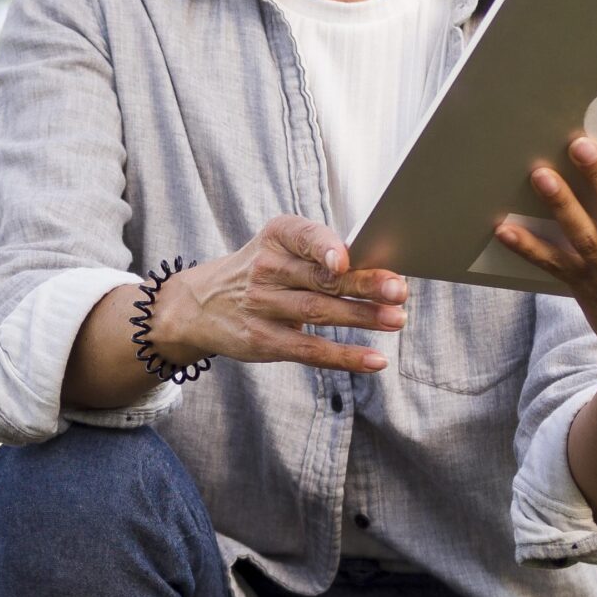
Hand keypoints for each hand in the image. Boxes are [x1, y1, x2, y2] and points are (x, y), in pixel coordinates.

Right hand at [151, 215, 408, 375]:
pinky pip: (309, 350)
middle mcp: (265, 269)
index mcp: (276, 237)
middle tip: (398, 290)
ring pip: (318, 312)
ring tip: (396, 320)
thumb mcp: (279, 249)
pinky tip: (375, 359)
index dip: (324, 247)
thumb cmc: (259, 272)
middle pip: (320, 278)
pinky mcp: (262, 341)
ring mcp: (261, 307)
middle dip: (362, 284)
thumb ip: (322, 255)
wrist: (198, 305)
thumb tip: (380, 271)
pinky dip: (344, 356)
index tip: (345, 259)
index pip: (304, 238)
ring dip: (361, 317)